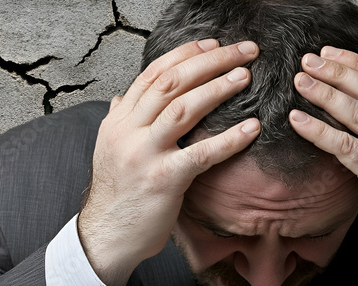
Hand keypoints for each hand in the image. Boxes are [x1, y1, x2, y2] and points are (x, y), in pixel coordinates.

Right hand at [77, 39, 260, 284]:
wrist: (106, 236)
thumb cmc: (117, 194)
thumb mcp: (110, 149)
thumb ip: (120, 120)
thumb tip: (121, 97)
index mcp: (119, 120)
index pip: (153, 74)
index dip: (185, 54)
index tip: (213, 44)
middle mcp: (128, 131)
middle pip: (171, 82)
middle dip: (210, 61)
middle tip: (242, 52)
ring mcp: (144, 154)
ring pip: (182, 109)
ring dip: (218, 88)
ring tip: (244, 77)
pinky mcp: (163, 180)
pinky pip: (200, 154)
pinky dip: (229, 139)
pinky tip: (251, 128)